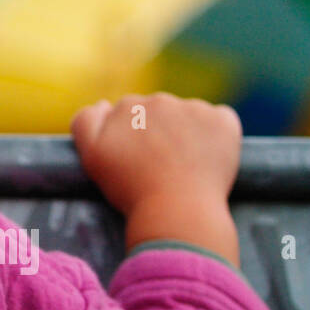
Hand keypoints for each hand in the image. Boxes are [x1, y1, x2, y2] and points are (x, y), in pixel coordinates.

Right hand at [71, 93, 240, 264]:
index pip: (130, 113)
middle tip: (160, 164)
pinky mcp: (223, 120)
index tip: (137, 159)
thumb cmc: (130, 189)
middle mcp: (160, 100)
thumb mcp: (92, 156)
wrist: (176, 210)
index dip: (132, 136)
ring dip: (187, 131)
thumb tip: (104, 104)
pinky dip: (216, 133)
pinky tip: (209, 157)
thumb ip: (87, 122)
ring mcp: (194, 108)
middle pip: (160, 111)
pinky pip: (220, 118)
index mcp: (127, 105)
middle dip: (160, 130)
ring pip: (189, 115)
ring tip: (185, 164)